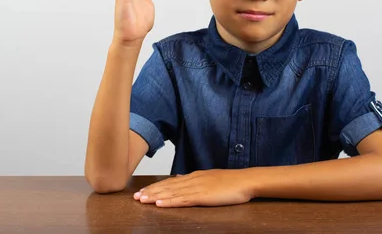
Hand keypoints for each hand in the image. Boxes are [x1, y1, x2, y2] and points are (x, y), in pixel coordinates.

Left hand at [133, 169, 253, 207]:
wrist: (246, 180)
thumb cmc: (231, 182)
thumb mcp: (210, 178)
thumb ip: (194, 180)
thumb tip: (179, 180)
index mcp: (194, 176)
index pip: (170, 182)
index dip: (155, 186)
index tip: (143, 191)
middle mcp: (192, 180)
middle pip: (167, 186)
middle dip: (150, 192)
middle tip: (135, 197)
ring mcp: (197, 188)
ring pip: (171, 193)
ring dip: (155, 197)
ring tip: (142, 200)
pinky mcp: (203, 196)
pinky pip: (183, 200)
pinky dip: (170, 202)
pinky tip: (160, 204)